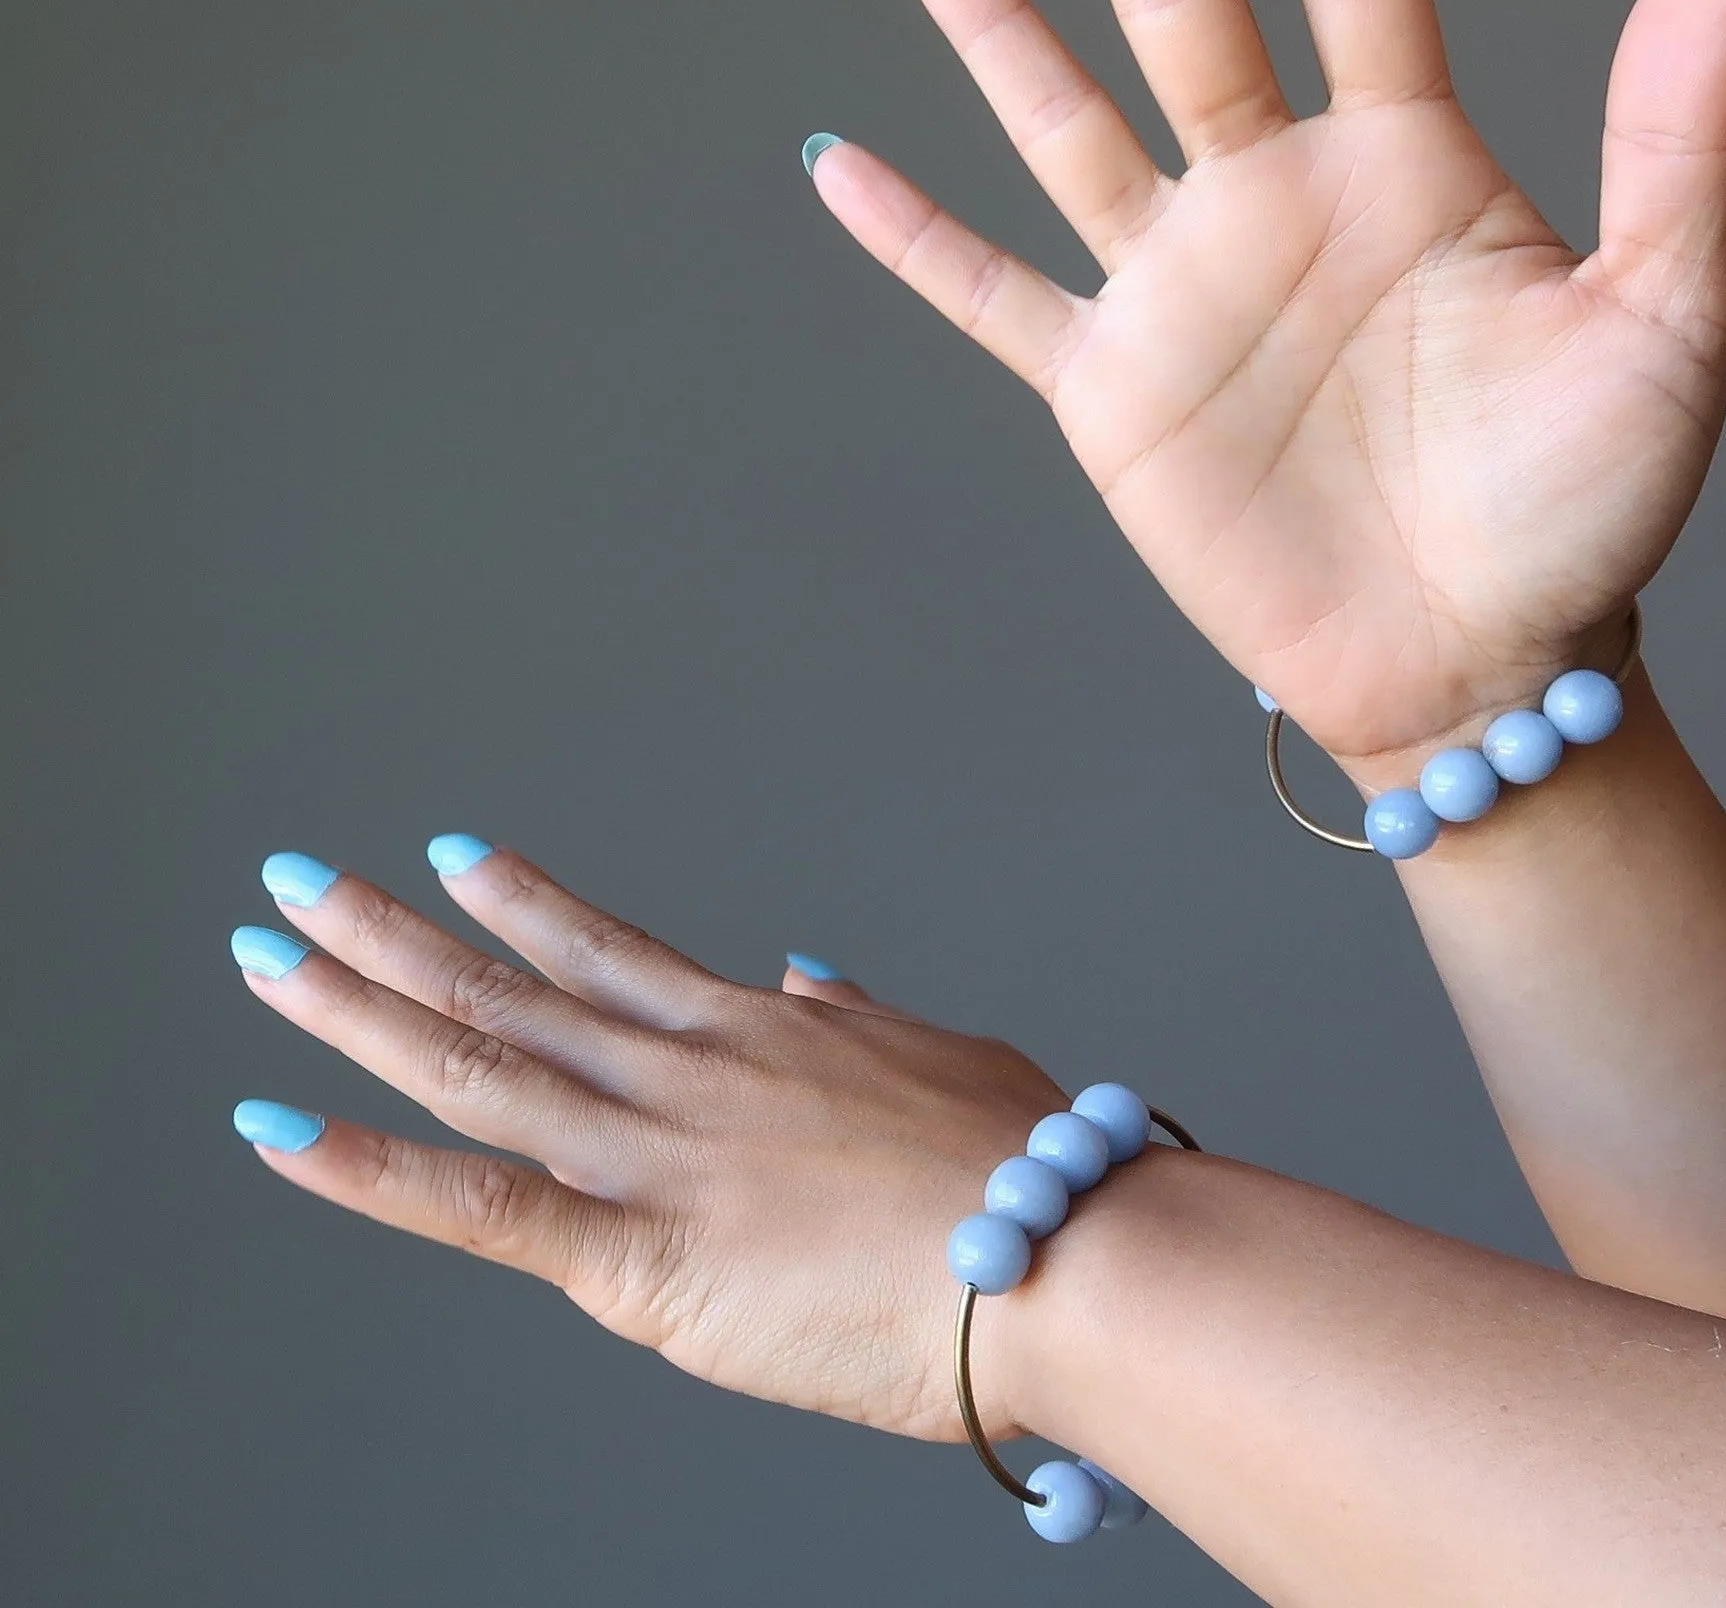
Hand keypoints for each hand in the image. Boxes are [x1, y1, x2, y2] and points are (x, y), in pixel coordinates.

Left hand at [232, 844, 1066, 1438]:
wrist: (1064, 1254)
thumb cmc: (1026, 1168)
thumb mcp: (940, 1063)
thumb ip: (856, 1021)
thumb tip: (806, 976)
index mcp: (755, 1036)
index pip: (608, 952)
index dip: (523, 904)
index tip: (456, 860)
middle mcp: (685, 1076)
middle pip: (509, 991)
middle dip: (393, 937)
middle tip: (299, 888)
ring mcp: (657, 1156)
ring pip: (475, 1067)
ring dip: (358, 1012)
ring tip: (268, 960)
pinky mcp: (645, 1258)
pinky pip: (481, 1208)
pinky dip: (372, 1169)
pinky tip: (281, 1129)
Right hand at [806, 0, 1725, 778]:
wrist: (1480, 662)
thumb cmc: (1583, 508)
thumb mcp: (1665, 321)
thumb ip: (1677, 139)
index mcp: (1407, 164)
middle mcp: (1275, 200)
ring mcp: (1181, 293)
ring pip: (1065, 121)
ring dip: (991, 20)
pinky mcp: (1110, 396)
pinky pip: (994, 297)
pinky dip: (914, 240)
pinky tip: (839, 166)